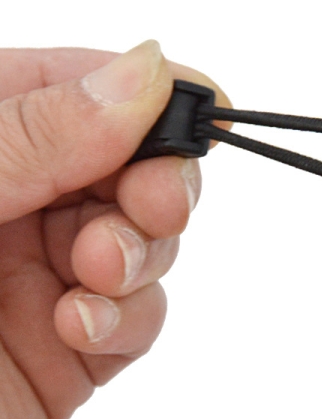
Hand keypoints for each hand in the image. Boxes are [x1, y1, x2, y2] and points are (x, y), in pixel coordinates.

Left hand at [0, 41, 228, 418]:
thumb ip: (34, 133)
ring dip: (143, 251)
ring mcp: (45, 274)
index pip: (86, 88)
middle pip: (136, 166)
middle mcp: (19, 199)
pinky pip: (137, 317)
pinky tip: (81, 325)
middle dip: (159, 181)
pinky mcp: (66, 349)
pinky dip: (129, 316)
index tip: (204, 107)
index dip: (153, 93)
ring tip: (98, 271)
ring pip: (149, 241)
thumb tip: (146, 70)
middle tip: (155, 203)